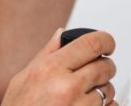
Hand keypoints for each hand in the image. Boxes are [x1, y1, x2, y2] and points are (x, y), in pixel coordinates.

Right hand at [1, 29, 117, 105]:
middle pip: (105, 66)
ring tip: (81, 96)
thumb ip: (46, 54)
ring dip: (101, 90)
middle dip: (103, 67)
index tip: (107, 44)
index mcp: (51, 69)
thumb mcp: (22, 79)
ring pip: (108, 89)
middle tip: (92, 73)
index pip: (92, 43)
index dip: (106, 41)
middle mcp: (67, 87)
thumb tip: (61, 34)